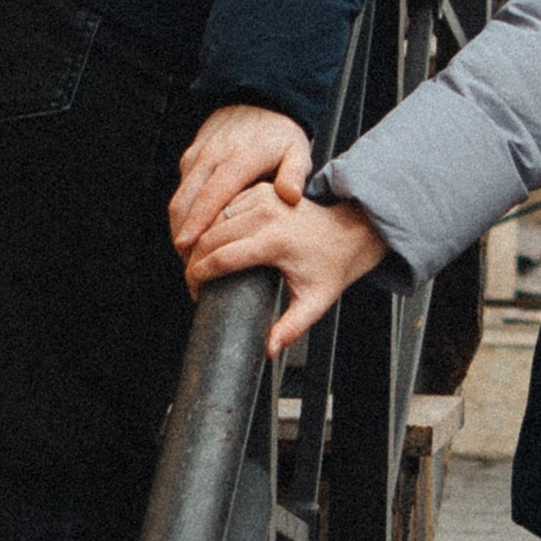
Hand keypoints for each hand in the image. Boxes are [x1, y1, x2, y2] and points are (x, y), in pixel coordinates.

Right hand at [169, 105, 311, 256]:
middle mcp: (212, 157)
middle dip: (182, 235)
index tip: (188, 248)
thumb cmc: (280, 132)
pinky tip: (192, 233)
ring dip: (179, 227)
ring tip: (189, 256)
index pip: (210, 196)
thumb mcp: (297, 151)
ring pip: (178, 198)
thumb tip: (291, 197)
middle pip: (185, 202)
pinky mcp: (191, 157)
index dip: (197, 224)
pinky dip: (182, 213)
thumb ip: (294, 174)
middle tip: (189, 265)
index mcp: (238, 159)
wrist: (259, 99)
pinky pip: (181, 189)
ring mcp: (198, 156)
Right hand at [183, 181, 387, 350]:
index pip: (221, 257)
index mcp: (275, 241)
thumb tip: (269, 350)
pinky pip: (225, 205)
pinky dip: (211, 223)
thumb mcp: (314, 302)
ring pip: (213, 218)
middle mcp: (267, 214)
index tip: (194, 291)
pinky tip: (207, 241)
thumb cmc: (330, 268)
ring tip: (196, 263)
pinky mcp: (262, 191)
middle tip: (192, 281)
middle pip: (210, 236)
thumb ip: (291, 327)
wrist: (348, 232)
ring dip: (198, 239)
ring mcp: (263, 198)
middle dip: (193, 260)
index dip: (199, 276)